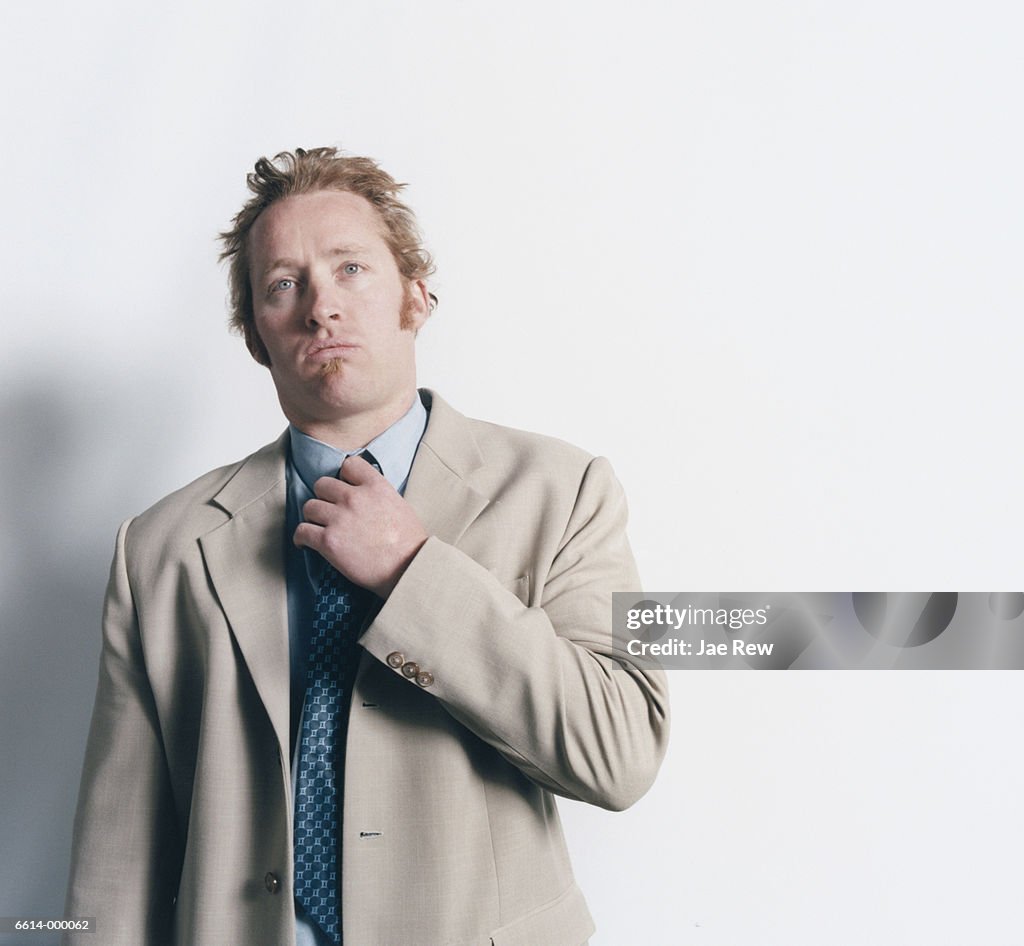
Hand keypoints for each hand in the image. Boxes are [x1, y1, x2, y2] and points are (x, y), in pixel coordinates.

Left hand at [293, 454, 427, 597]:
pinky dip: (301, 537)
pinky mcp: (328, 541)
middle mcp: (354, 498)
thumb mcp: (399, 506)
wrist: (408, 569)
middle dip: (324, 497)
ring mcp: (339, 518)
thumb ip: (378, 495)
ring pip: (309, 506)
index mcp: (375, 487)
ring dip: (313, 517)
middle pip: (322, 484)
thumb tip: (364, 496)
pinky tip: (305, 543)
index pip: (349, 464)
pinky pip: (302, 531)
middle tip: (329, 511)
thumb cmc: (409, 544)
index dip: (344, 477)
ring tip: (318, 527)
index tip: (343, 487)